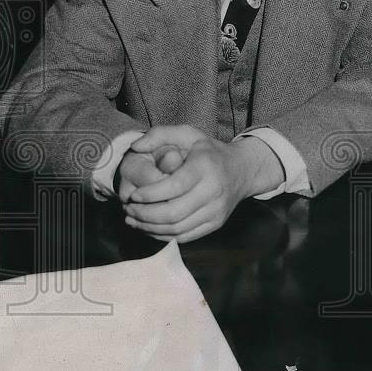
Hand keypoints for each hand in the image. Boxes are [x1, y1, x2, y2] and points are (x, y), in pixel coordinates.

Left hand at [121, 125, 281, 242]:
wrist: (242, 170)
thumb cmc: (209, 151)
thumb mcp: (188, 134)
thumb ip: (159, 134)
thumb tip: (135, 146)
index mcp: (205, 167)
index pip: (173, 187)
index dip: (149, 195)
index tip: (133, 195)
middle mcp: (214, 191)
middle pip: (173, 213)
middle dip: (145, 214)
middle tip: (129, 209)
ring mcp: (216, 210)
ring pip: (177, 229)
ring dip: (150, 228)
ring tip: (134, 219)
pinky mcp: (215, 223)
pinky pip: (184, 236)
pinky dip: (163, 236)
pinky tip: (149, 227)